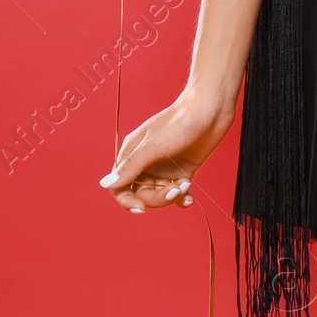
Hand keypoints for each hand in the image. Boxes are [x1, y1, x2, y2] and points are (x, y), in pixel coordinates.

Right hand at [98, 91, 233, 212]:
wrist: (211, 108)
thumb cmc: (179, 121)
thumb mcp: (153, 145)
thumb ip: (131, 166)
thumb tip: (106, 184)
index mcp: (133, 154)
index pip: (120, 186)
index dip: (127, 200)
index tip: (141, 208)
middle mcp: (147, 163)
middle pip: (142, 194)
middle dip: (158, 198)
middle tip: (175, 190)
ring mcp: (165, 167)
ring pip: (160, 196)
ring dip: (173, 196)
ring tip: (186, 185)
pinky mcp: (182, 170)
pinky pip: (177, 193)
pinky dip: (182, 198)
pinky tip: (189, 197)